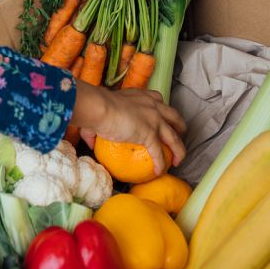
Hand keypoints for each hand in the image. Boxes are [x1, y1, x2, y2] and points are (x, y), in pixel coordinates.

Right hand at [72, 81, 186, 173]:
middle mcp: (153, 106)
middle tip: (179, 134)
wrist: (100, 108)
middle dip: (179, 125)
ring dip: (179, 148)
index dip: (162, 109)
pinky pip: (159, 152)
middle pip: (174, 117)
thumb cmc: (98, 108)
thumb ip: (96, 128)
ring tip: (179, 159)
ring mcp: (154, 120)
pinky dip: (160, 163)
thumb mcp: (100, 114)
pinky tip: (160, 172)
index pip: (158, 100)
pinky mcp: (151, 135)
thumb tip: (89, 142)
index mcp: (142, 97)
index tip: (161, 116)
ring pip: (174, 137)